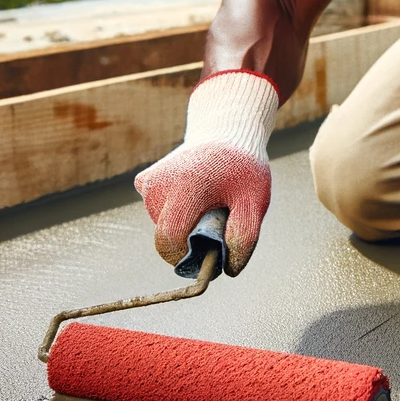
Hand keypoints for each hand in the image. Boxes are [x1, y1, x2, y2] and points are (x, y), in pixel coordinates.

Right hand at [135, 70, 278, 275]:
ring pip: (164, 225)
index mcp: (185, 186)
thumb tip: (228, 270)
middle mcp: (159, 184)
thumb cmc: (243, 167)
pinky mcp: (144, 182)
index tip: (206, 255)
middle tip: (217, 222)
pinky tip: (195, 191)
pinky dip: (177, 210)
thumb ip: (244, 236)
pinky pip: (160, 211)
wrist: (226, 131)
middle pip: (166, 236)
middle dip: (188, 241)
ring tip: (209, 201)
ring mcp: (148, 182)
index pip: (171, 239)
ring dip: (186, 224)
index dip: (186, 257)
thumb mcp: (255, 200)